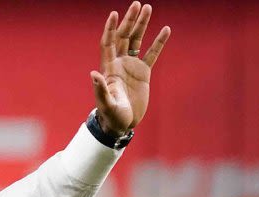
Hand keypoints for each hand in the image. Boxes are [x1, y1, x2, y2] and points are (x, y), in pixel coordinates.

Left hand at [91, 2, 170, 134]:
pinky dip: (158, 42)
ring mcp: (131, 66)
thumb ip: (100, 89)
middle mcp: (119, 63)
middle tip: (136, 4)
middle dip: (129, 21)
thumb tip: (93, 75)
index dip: (111, 29)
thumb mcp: (106, 104)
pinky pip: (151, 54)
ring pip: (136, 41)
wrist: (123, 124)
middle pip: (124, 37)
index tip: (114, 14)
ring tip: (147, 8)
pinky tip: (165, 30)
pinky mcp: (143, 72)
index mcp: (109, 68)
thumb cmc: (111, 116)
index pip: (108, 43)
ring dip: (141, 25)